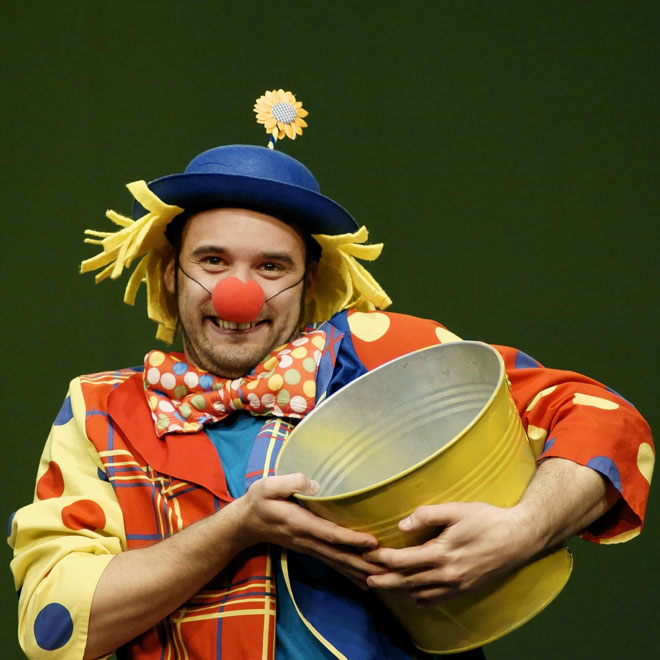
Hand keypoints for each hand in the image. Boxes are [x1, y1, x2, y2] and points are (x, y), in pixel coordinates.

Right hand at [233, 473, 383, 586]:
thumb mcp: (269, 486)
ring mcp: (309, 547)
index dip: (351, 539)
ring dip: (361, 571)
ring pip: (338, 562)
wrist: (245, 523)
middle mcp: (307, 540)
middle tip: (390, 569)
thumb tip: (315, 483)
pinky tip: (365, 581)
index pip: (330, 533)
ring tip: (385, 579)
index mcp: (299, 523)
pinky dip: (350, 573)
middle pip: (339, 555)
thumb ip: (291, 482)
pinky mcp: (310, 548)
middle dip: (364, 563)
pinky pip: (333, 563)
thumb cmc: (259, 500)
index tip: (373, 542)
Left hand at [363, 502, 536, 605]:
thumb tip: (401, 525)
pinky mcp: (466, 589)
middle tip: (366, 578)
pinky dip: (421, 600)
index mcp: (441, 553)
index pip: (402, 560)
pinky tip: (413, 598)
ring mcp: (457, 585)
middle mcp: (446, 574)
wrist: (519, 538)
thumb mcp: (456, 510)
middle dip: (384, 580)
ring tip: (384, 587)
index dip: (382, 558)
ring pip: (420, 593)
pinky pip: (438, 600)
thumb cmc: (487, 519)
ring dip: (399, 591)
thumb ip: (428, 516)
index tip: (368, 554)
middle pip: (407, 581)